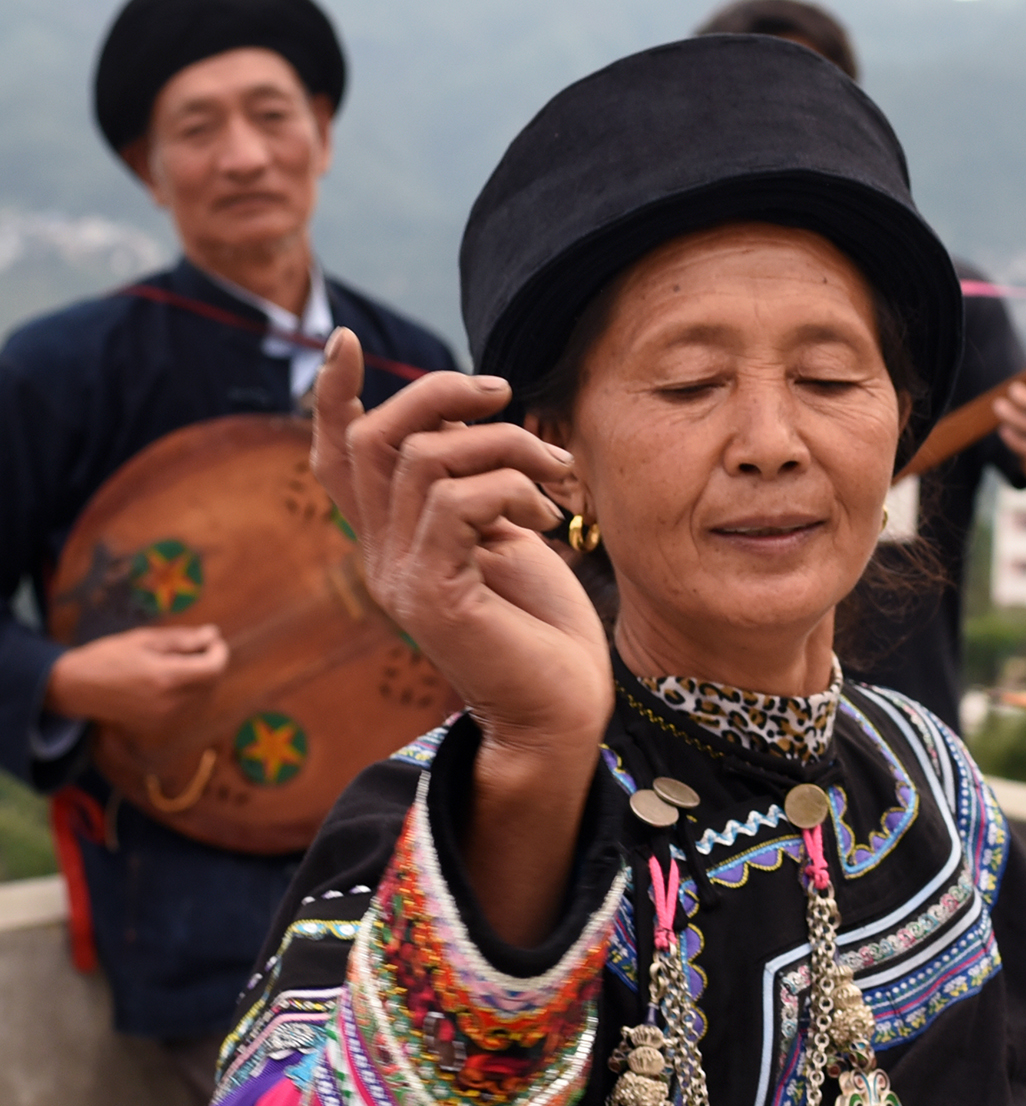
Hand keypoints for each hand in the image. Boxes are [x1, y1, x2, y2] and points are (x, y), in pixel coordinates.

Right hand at [45, 624, 229, 737]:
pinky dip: (189, 692)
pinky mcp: (162, 726)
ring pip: (203, 697)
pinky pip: (189, 708)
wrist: (80, 688)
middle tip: (196, 647)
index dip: (220, 653)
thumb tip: (214, 634)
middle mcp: (170, 702)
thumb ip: (182, 639)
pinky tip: (170, 680)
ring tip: (177, 662)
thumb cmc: (109, 656)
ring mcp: (167, 717)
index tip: (215, 641)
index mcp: (165, 677)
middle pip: (211, 683)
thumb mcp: (144, 640)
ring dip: (201, 678)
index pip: (213, 669)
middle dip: (211, 663)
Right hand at [312, 328, 613, 942]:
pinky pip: (458, 502)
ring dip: (506, 446)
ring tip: (557, 478)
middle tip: (506, 395)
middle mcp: (381, 559)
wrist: (562, 715)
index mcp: (392, 542)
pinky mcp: (434, 596)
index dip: (332, 397)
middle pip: (373, 438)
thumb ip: (474, 481)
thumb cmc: (544, 631)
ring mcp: (401, 579)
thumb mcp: (506, 536)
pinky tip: (547, 519)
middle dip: (439, 393)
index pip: (336, 460)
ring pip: (426, 459)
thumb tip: (470, 409)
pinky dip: (512, 490)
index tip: (346, 340)